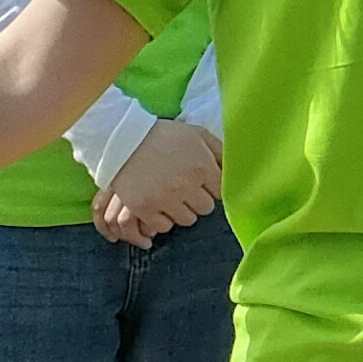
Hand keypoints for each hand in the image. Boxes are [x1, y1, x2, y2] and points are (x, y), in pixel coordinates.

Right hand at [96, 119, 223, 246]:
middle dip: (199, 200)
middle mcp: (186, 186)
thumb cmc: (165, 136)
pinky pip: (163, 226)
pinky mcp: (143, 208)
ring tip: (173, 197)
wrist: (123, 140)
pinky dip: (163, 219)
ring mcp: (164, 199)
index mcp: (202, 167)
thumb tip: (238, 166)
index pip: (221, 192)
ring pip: (186, 219)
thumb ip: (220, 151)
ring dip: (182, 211)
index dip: (212, 187)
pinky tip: (160, 206)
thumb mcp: (198, 135)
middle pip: (205, 208)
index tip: (205, 183)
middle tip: (188, 190)